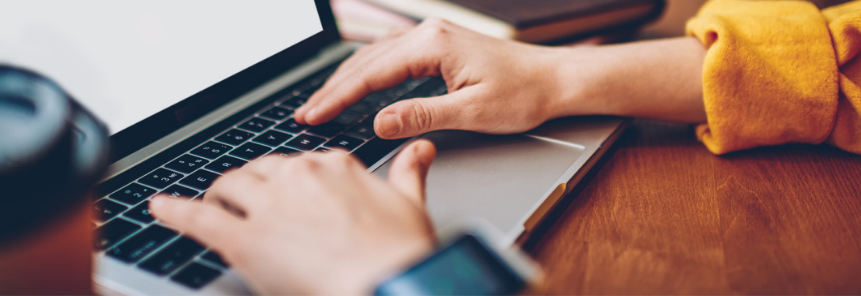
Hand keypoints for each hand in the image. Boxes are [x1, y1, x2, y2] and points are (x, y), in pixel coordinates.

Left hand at [150, 140, 437, 294]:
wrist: (386, 285)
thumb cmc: (400, 255)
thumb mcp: (411, 205)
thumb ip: (408, 172)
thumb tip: (419, 148)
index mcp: (335, 166)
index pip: (300, 163)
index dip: (290, 181)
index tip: (287, 192)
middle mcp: (298, 176)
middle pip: (260, 171)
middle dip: (251, 187)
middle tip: (248, 202)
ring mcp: (267, 205)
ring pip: (228, 186)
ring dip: (218, 196)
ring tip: (211, 205)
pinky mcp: (243, 238)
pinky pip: (197, 217)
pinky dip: (173, 211)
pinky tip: (160, 208)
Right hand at [295, 18, 577, 138]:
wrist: (555, 79)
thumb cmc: (524, 94)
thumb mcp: (471, 113)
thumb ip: (422, 116)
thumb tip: (380, 122)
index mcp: (432, 44)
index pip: (371, 73)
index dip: (337, 97)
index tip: (312, 114)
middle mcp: (428, 34)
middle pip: (366, 61)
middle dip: (333, 88)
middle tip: (305, 112)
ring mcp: (433, 37)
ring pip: (375, 57)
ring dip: (346, 80)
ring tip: (320, 101)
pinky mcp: (439, 46)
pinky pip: (391, 58)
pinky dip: (367, 74)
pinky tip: (356, 86)